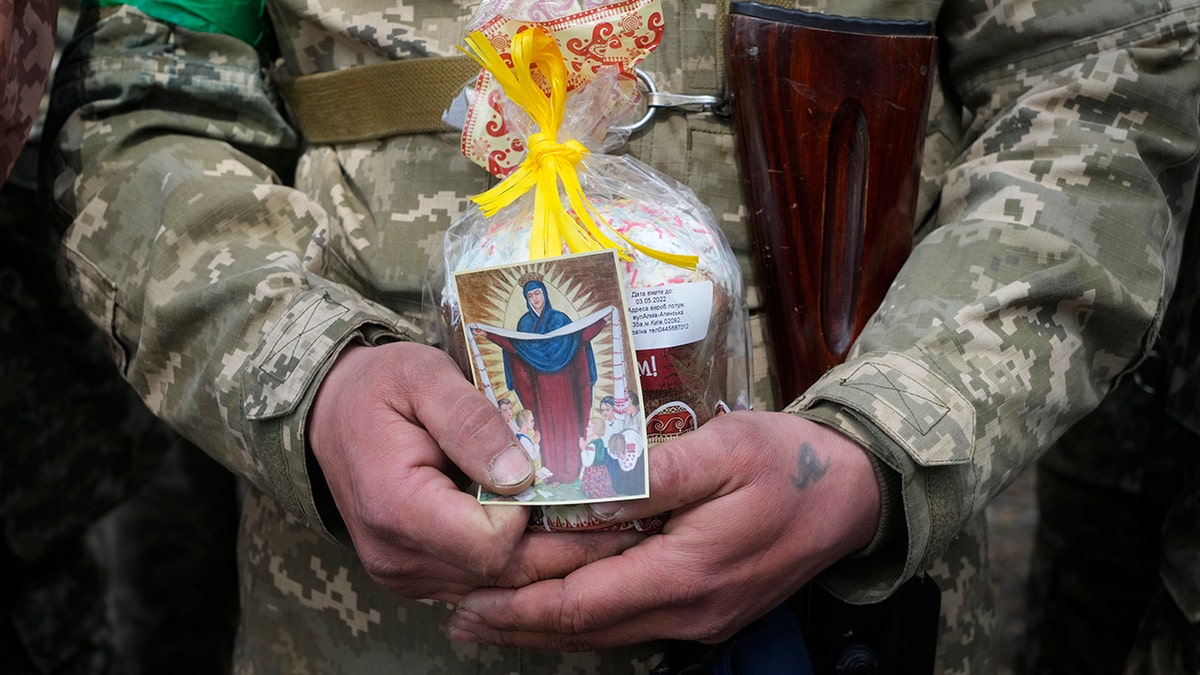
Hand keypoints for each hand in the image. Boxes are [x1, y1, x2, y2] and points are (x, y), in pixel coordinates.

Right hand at [309, 341, 639, 602]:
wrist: (329, 414)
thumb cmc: (379, 388)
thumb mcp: (423, 376)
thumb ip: (472, 421)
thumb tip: (522, 472)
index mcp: (397, 508)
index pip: (491, 545)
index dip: (530, 514)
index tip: (550, 475)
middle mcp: (398, 558)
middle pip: (505, 576)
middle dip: (566, 546)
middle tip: (628, 518)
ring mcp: (405, 575)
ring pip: (500, 588)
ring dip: (549, 557)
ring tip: (603, 524)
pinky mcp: (416, 577)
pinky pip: (482, 583)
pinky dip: (520, 559)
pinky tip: (553, 530)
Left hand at [446, 411, 881, 648]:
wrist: (855, 496)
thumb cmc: (790, 464)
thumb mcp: (723, 448)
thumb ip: (652, 473)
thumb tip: (582, 490)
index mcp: (686, 574)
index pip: (581, 605)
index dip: (517, 606)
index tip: (467, 597)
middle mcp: (687, 612)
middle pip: (584, 631)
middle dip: (516, 624)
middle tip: (457, 611)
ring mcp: (699, 618)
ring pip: (605, 633)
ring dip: (544, 626)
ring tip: (489, 613)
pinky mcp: (706, 610)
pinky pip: (631, 623)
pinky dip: (584, 617)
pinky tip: (557, 603)